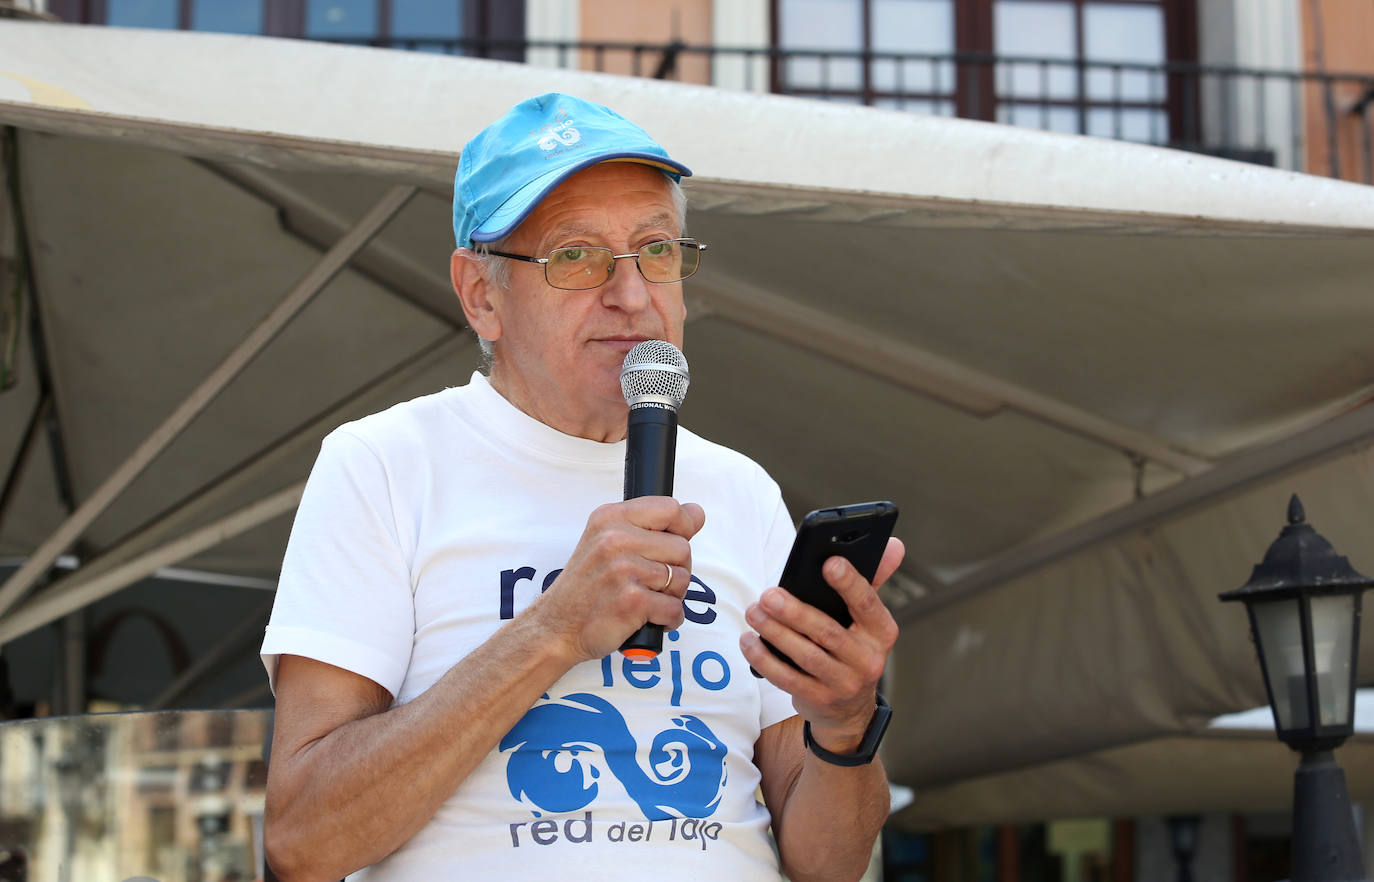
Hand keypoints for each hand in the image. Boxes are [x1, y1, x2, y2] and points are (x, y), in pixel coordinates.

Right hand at [530, 497, 705, 663]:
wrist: (557, 626)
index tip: (680, 540)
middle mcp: (614, 539)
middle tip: (653, 583)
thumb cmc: (586, 586)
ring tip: (647, 600)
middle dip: (677, 570)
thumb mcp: (607, 541)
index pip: (670, 508)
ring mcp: (623, 570)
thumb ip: (651, 526)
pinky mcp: (631, 601)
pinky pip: (675, 609)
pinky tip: (650, 619)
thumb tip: (696, 512)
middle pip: (682, 548)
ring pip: (682, 579)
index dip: (685, 526)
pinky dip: (669, 620)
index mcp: (610, 518)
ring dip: (672, 597)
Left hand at [740, 538, 903, 752]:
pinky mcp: (820, 700)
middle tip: (768, 594)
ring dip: (775, 632)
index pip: (867, 603)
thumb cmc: (852, 647)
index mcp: (882, 632)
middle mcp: (868, 660)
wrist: (850, 708)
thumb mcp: (867, 618)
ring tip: (754, 612)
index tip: (829, 563)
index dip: (849, 583)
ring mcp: (844, 683)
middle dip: (795, 612)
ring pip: (805, 655)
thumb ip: (873, 580)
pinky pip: (787, 679)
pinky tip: (749, 641)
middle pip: (828, 632)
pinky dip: (765, 659)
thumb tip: (893, 543)